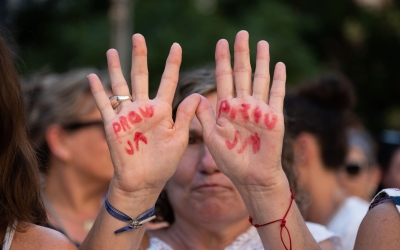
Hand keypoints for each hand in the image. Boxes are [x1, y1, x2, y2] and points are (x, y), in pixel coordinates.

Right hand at [88, 34, 199, 200]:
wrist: (144, 181)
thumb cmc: (164, 162)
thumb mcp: (179, 138)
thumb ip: (186, 116)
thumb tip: (199, 94)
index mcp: (163, 110)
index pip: (168, 81)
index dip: (172, 64)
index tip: (177, 46)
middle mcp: (144, 108)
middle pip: (141, 76)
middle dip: (140, 57)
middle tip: (139, 37)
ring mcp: (127, 116)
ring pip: (121, 86)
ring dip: (116, 68)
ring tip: (113, 50)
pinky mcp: (113, 126)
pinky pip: (105, 105)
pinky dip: (98, 92)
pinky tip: (93, 77)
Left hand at [196, 31, 286, 190]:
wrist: (252, 177)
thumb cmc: (231, 160)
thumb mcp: (212, 138)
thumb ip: (204, 117)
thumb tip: (194, 96)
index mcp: (226, 108)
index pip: (224, 78)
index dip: (223, 60)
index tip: (220, 42)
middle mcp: (243, 104)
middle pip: (242, 73)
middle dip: (241, 53)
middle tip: (241, 33)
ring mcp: (259, 109)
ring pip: (260, 79)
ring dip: (261, 61)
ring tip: (262, 42)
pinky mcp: (274, 117)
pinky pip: (277, 94)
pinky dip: (279, 79)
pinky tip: (279, 64)